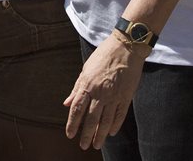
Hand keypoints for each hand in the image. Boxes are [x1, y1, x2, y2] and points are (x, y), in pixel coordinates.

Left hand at [64, 34, 145, 150]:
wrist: (125, 47)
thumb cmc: (103, 56)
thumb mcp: (85, 70)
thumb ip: (77, 88)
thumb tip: (67, 103)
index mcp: (87, 85)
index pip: (77, 109)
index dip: (73, 123)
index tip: (70, 134)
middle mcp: (100, 92)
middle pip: (91, 119)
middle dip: (86, 134)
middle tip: (83, 146)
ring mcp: (114, 95)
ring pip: (105, 120)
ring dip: (100, 134)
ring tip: (97, 145)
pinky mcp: (126, 96)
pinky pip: (120, 114)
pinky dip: (115, 125)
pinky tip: (110, 132)